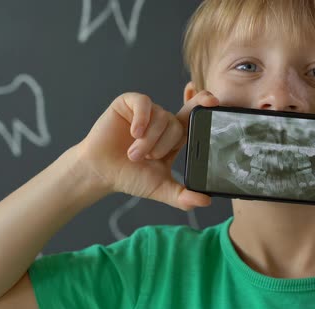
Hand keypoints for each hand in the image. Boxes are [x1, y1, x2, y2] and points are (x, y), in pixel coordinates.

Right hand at [73, 91, 218, 209]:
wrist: (101, 172)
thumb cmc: (130, 176)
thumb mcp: (160, 187)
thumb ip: (183, 195)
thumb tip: (206, 201)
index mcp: (175, 136)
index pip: (195, 117)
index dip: (204, 105)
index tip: (213, 102)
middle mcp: (163, 120)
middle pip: (177, 123)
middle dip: (162, 145)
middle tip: (148, 158)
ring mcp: (147, 111)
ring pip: (161, 116)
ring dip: (148, 140)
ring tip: (134, 153)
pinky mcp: (129, 103)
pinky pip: (145, 103)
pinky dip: (142, 119)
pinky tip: (134, 132)